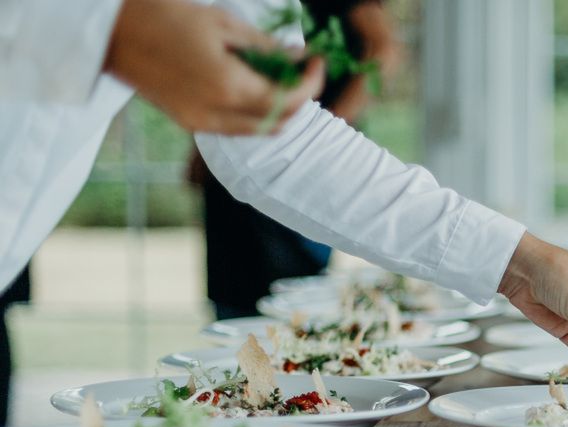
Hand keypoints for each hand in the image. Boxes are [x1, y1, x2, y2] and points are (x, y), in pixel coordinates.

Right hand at [104, 0, 324, 134]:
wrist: (109, 31)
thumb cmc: (163, 15)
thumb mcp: (222, 24)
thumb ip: (265, 48)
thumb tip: (298, 58)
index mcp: (227, 87)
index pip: (289, 100)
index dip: (311, 83)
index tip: (317, 60)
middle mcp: (217, 114)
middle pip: (278, 122)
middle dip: (300, 98)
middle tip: (303, 70)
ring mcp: (201, 123)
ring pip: (258, 130)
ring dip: (279, 110)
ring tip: (281, 77)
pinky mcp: (188, 123)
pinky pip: (235, 128)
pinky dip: (254, 114)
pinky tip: (254, 87)